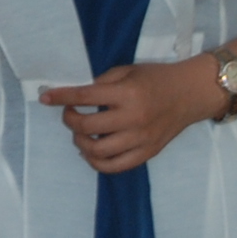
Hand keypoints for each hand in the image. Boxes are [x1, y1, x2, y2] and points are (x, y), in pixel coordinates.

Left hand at [40, 59, 213, 172]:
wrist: (190, 93)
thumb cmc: (156, 78)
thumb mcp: (128, 71)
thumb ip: (102, 82)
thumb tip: (76, 97)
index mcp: (127, 93)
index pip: (85, 97)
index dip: (61, 97)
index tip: (45, 97)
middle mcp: (133, 118)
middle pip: (87, 128)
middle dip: (69, 121)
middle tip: (69, 115)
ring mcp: (140, 139)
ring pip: (98, 152)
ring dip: (80, 143)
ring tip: (80, 134)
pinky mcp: (147, 153)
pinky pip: (115, 166)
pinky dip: (97, 162)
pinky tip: (91, 152)